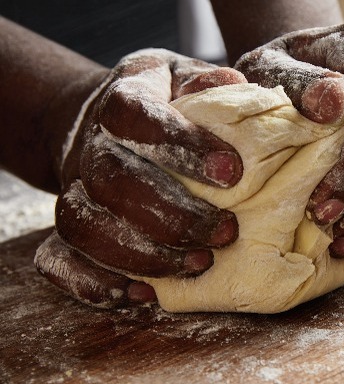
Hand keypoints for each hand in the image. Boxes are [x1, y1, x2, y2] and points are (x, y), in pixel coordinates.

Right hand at [35, 49, 247, 307]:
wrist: (102, 120)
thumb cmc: (166, 101)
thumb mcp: (187, 77)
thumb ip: (209, 83)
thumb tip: (233, 85)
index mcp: (123, 97)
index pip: (136, 114)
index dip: (180, 142)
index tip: (232, 171)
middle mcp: (89, 143)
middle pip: (112, 180)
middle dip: (173, 214)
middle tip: (226, 232)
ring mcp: (72, 187)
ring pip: (86, 226)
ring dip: (144, 254)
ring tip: (199, 264)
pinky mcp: (64, 227)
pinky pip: (59, 260)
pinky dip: (93, 282)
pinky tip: (142, 295)